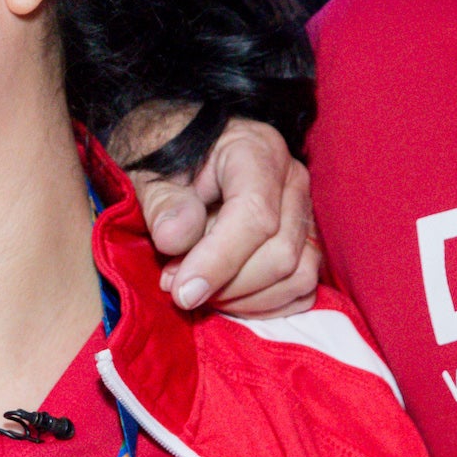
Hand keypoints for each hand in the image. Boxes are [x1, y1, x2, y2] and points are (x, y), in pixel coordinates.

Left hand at [127, 118, 319, 316]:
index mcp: (255, 151)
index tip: (182, 291)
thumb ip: (162, 204)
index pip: (255, 215)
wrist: (181, 158)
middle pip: (280, 253)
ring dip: (245, 299)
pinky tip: (225, 297)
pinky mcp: (306, 242)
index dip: (219, 261)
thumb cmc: (166, 164)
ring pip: (298, 275)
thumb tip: (174, 239)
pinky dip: (264, 305)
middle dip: (226, 285)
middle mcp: (291, 180)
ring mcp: (304, 213)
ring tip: (199, 289)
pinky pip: (302, 289)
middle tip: (178, 286)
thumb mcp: (150, 176)